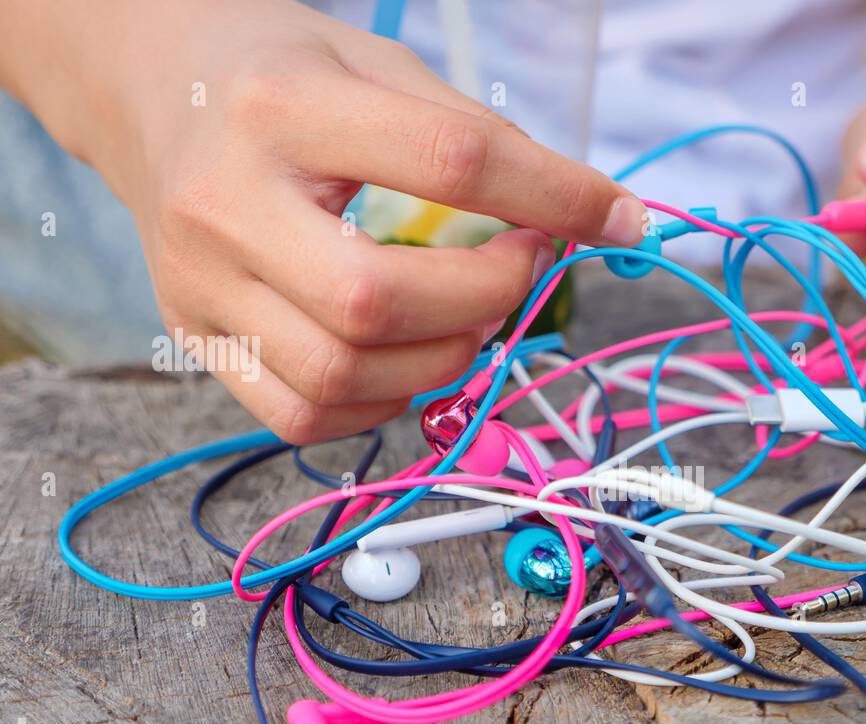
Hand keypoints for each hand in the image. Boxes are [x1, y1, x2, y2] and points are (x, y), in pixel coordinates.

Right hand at [35, 0, 643, 441]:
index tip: (612, 218)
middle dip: (485, 298)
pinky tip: (407, 357)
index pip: (447, 160)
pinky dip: (381, 402)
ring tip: (471, 317)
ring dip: (442, 362)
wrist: (153, 92)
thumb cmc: (282, 76)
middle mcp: (226, 204)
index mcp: (281, 109)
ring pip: (340, 375)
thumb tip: (594, 219)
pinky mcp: (196, 336)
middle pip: (375, 298)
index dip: (553, 197)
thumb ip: (476, 139)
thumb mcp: (377, 67)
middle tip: (522, 272)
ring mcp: (200, 283)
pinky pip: (303, 415)